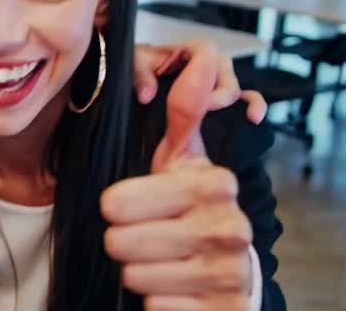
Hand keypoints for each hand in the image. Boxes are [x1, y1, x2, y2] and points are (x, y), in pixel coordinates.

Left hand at [103, 56, 254, 308]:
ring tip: (154, 263)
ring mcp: (231, 273)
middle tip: (137, 240)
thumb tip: (200, 60)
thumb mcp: (181, 164)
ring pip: (134, 275)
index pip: (121, 199)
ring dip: (135, 272)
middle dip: (121, 242)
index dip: (114, 206)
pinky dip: (154, 303)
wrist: (226, 282)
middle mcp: (231, 226)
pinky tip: (169, 292)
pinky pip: (156, 307)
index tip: (119, 206)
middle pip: (121, 240)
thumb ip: (184, 113)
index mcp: (213, 184)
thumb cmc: (191, 217)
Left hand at [133, 40, 267, 123]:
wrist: (137, 84)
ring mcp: (214, 83)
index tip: (198, 92)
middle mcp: (206, 65)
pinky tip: (254, 119)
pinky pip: (244, 99)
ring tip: (250, 117)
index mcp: (188, 50)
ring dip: (246, 100)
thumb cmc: (141, 67)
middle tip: (207, 109)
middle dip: (221, 91)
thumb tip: (147, 94)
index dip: (206, 70)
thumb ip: (139, 73)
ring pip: (237, 87)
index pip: (208, 50)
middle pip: (226, 71)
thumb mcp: (134, 63)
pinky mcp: (218, 101)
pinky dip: (252, 106)